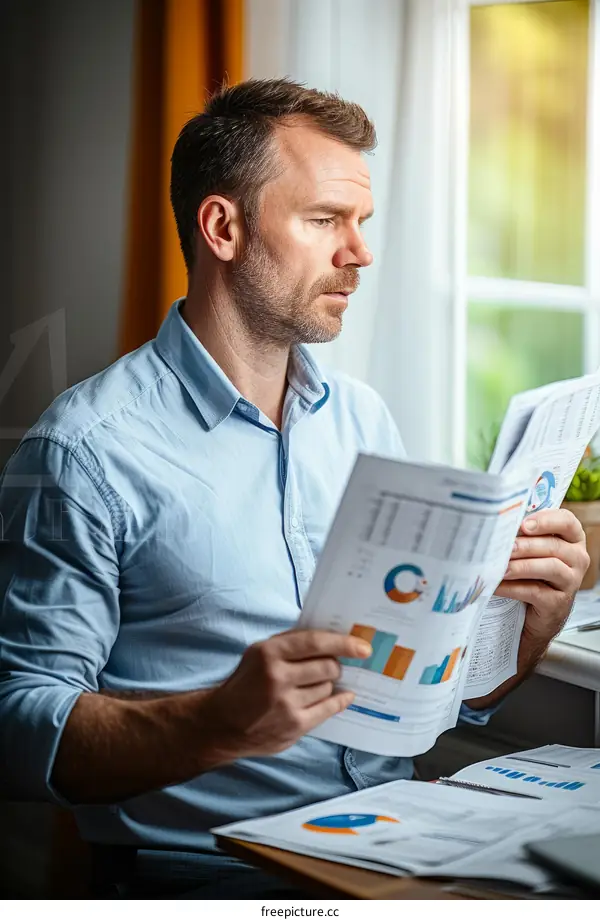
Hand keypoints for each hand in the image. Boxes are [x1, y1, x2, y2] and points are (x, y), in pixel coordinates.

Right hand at [207, 629, 369, 760]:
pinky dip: (338, 701)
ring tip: (314, 685)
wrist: (222, 723)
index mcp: (269, 653)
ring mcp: (286, 704)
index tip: (363, 646)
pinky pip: (328, 709)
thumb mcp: (260, 653)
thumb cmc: (246, 682)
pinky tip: (342, 696)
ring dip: (327, 684)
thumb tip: (331, 638)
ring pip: (328, 687)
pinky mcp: (293, 726)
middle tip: (331, 667)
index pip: (315, 642)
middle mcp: (277, 677)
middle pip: (327, 666)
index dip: (343, 643)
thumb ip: (290, 644)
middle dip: (334, 665)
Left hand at [495, 509, 589, 643]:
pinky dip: (513, 588)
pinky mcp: (559, 602)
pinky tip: (497, 585)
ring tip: (500, 567)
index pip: (566, 521)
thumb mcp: (532, 552)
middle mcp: (577, 558)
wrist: (536, 613)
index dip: (546, 520)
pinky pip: (536, 591)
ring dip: (521, 566)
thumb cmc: (533, 574)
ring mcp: (571, 581)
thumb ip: (524, 536)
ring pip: (550, 567)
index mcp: (572, 539)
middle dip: (526, 545)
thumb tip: (499, 526)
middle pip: (554, 545)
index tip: (524, 524)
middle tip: (505, 546)